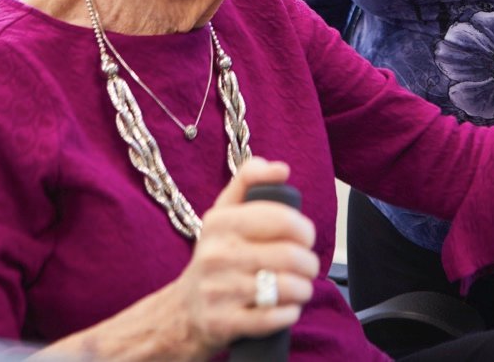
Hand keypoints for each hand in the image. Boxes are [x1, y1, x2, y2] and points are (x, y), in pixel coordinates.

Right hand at [58, 158, 318, 360]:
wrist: (184, 310)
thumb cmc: (216, 255)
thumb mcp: (224, 213)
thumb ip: (249, 180)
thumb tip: (281, 169)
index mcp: (221, 222)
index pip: (283, 219)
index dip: (305, 230)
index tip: (305, 238)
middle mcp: (217, 254)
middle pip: (290, 256)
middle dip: (309, 263)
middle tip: (306, 266)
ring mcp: (219, 291)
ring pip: (287, 288)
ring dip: (303, 289)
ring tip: (299, 287)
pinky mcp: (224, 323)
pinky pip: (274, 318)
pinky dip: (290, 313)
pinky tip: (286, 307)